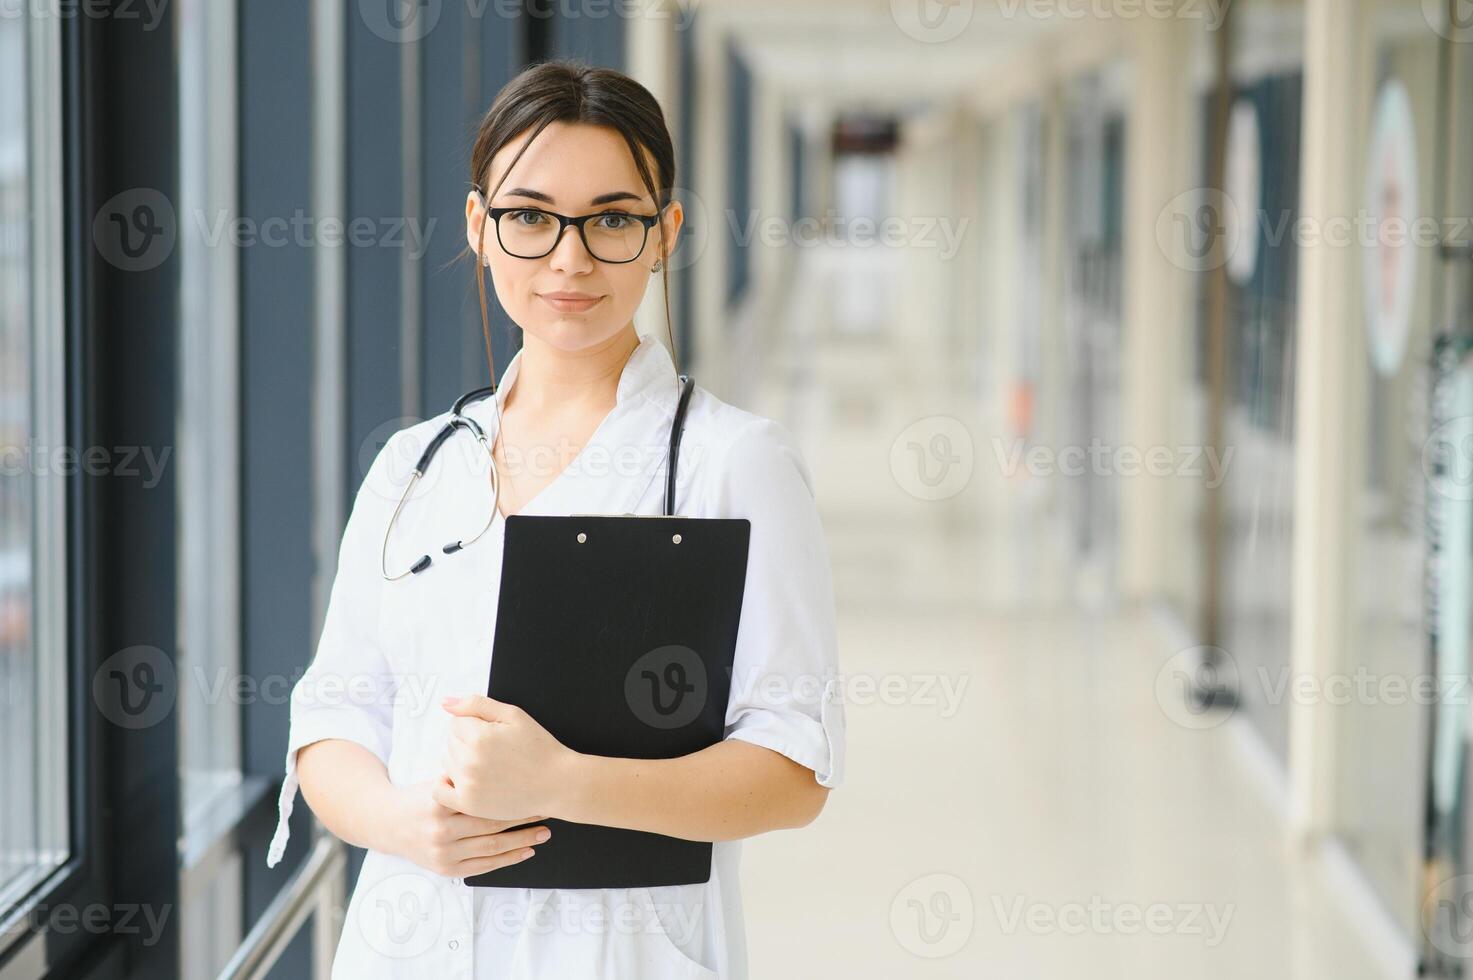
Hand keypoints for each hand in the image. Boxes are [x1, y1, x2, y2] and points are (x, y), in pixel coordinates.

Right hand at [385, 778, 549, 877]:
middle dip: (522, 818)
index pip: (483, 799)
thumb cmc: (419, 798)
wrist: (388, 824)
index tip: (533, 789)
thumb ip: (461, 778)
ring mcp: (443, 853)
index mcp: (438, 803)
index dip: (511, 796)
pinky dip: (506, 860)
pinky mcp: (445, 869)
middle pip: (490, 824)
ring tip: (543, 832)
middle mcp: (440, 830)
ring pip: (491, 847)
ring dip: (521, 841)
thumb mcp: (435, 782)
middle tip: (546, 810)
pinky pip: (482, 866)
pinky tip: (525, 851)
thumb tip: (500, 761)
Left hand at [433, 694, 579, 819]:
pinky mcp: (469, 803)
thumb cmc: (539, 748)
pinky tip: (465, 779)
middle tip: (493, 749)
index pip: (456, 722)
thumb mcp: (513, 715)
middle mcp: (470, 761)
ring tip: (487, 764)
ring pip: (446, 762)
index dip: (474, 724)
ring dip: (460, 760)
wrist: (557, 783)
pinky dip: (446, 783)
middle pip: (450, 741)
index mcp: (480, 736)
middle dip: (466, 740)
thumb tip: (445, 703)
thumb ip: (476, 704)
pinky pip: (439, 791)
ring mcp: (468, 784)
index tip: (492, 732)